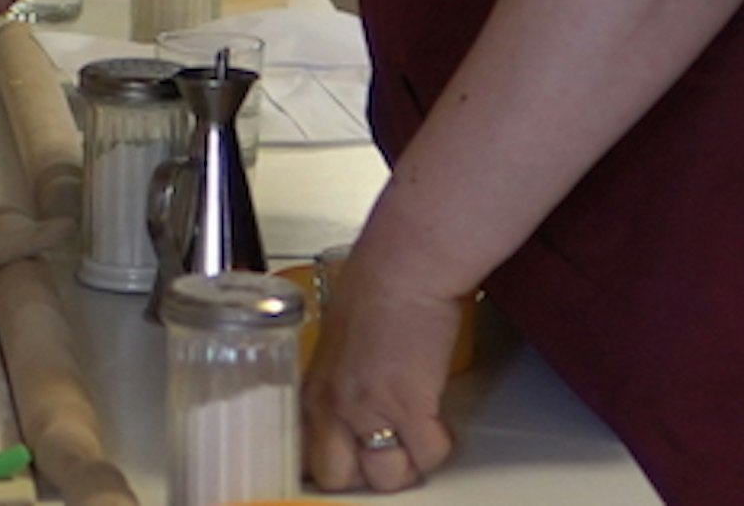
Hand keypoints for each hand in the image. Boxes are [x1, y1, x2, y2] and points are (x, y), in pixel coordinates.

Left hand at [298, 252, 461, 492]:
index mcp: (312, 386)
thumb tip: (353, 392)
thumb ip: (338, 375)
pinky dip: (439, 445)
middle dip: (364, 474)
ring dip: (406, 464)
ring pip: (386, 477)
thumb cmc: (376, 282)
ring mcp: (369, 410)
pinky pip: (427, 455)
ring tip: (417, 439)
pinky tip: (439, 422)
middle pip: (337, 477)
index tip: (349, 460)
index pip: (303, 452)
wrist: (406, 266)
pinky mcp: (410, 409)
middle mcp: (333, 405)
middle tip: (386, 454)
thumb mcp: (339, 337)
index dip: (331, 462)